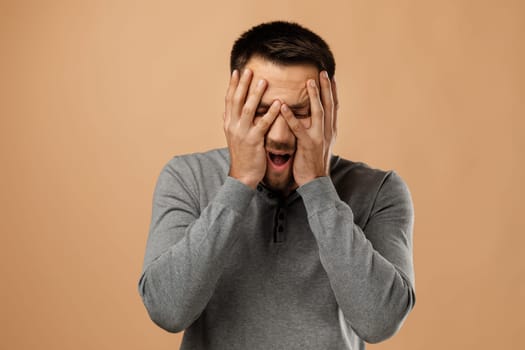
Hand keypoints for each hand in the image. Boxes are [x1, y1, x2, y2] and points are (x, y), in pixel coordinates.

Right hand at [224, 69, 280, 188]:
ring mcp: (242, 133)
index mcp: (228, 124)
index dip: (233, 85)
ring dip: (256, 94)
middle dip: (243, 84)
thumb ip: (229, 123)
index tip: (237, 71)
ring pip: (248, 109)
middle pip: (237, 100)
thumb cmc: (242, 156)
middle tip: (250, 69)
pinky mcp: (253, 141)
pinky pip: (263, 123)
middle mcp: (233, 126)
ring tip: (264, 81)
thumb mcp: (232, 138)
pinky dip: (271, 112)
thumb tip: (224, 112)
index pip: (229, 100)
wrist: (242, 176)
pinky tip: (279, 103)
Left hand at [280, 71, 338, 185]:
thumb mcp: (319, 143)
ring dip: (314, 96)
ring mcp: (319, 137)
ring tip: (310, 81)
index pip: (333, 106)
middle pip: (329, 105)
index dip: (332, 91)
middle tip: (324, 72)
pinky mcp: (308, 145)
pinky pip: (299, 128)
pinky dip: (291, 116)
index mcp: (330, 130)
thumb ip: (317, 129)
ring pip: (319, 112)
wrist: (315, 182)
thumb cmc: (313, 162)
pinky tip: (284, 106)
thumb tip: (313, 118)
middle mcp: (327, 131)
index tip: (330, 76)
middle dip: (327, 87)